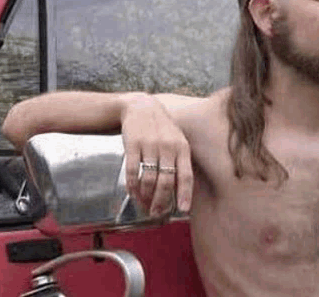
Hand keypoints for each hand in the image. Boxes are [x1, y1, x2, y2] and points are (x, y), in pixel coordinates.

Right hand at [120, 93, 192, 216]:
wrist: (141, 106)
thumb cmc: (162, 128)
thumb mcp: (177, 140)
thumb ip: (180, 162)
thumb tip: (180, 192)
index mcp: (182, 147)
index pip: (186, 175)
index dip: (185, 195)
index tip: (183, 210)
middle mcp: (167, 146)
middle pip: (166, 182)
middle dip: (161, 201)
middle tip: (157, 213)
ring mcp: (149, 145)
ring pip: (149, 179)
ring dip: (146, 197)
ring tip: (144, 206)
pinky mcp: (132, 144)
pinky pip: (133, 171)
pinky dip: (132, 186)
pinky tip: (133, 193)